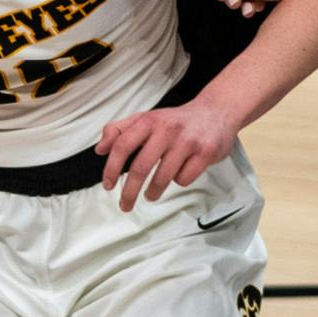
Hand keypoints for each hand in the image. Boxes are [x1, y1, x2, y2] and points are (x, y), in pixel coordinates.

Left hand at [97, 102, 238, 211]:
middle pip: (141, 167)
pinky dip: (180, 181)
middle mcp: (168, 129)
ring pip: (164, 177)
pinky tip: (181, 173)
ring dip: (153, 192)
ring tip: (150, 195)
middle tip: (124, 205)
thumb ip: (120, 130)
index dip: (111, 168)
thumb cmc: (177, 120)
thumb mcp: (147, 118)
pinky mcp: (206, 153)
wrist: (218, 111)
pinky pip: (184, 178)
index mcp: (150, 120)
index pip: (123, 145)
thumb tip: (100, 149)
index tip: (107, 185)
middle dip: (129, 192)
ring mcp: (188, 141)